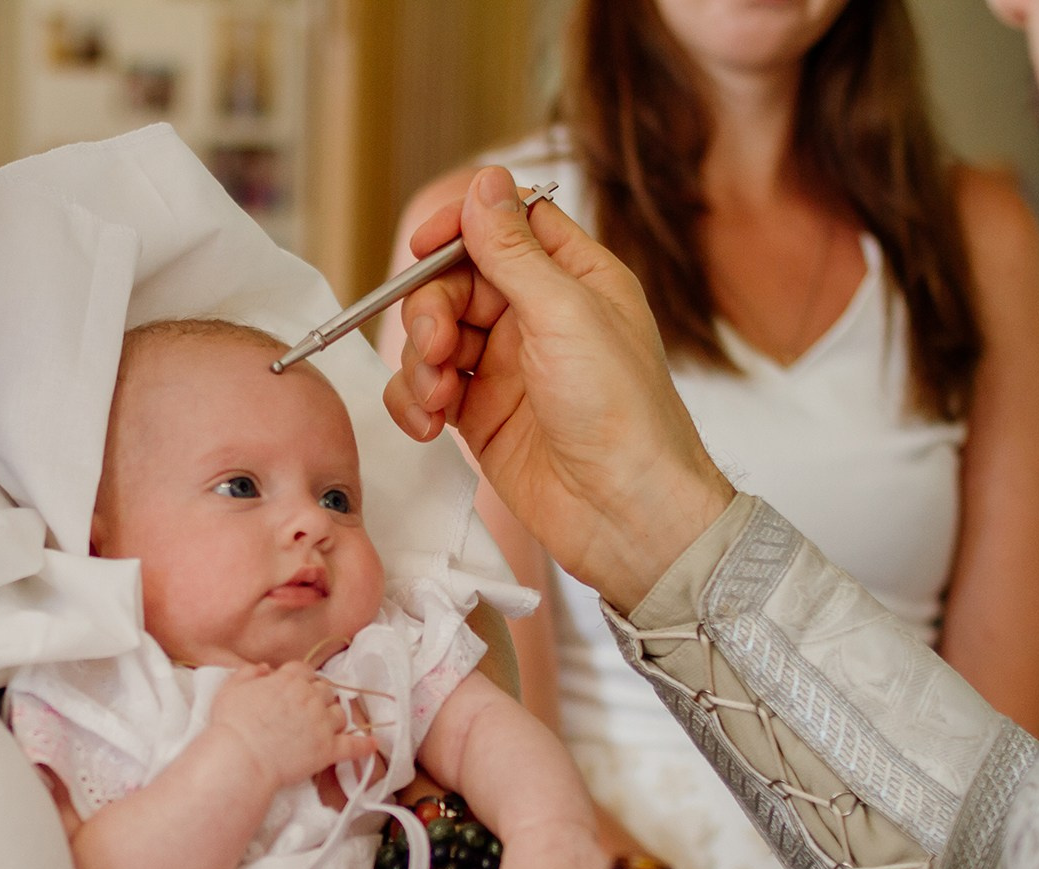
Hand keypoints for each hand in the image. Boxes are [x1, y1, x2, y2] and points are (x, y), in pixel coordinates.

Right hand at [209, 662, 377, 790]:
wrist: (241, 758)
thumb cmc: (232, 724)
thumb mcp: (231, 688)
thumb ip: (249, 673)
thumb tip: (266, 668)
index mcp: (289, 680)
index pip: (304, 670)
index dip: (300, 679)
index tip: (295, 688)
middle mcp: (311, 697)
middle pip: (325, 690)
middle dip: (318, 697)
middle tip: (307, 709)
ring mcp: (322, 724)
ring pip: (340, 713)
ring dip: (334, 717)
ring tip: (325, 726)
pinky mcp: (328, 750)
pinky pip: (354, 746)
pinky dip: (364, 745)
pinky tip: (371, 745)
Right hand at [385, 167, 735, 610]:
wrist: (624, 515)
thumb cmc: (621, 415)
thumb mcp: (565, 315)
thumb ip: (514, 252)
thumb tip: (484, 183)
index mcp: (576, 278)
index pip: (508, 224)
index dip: (462, 228)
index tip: (426, 247)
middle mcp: (539, 316)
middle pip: (457, 281)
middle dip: (432, 310)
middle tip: (437, 348)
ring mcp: (507, 367)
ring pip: (435, 335)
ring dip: (420, 361)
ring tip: (435, 397)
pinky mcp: (480, 415)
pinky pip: (426, 388)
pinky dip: (414, 401)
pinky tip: (427, 424)